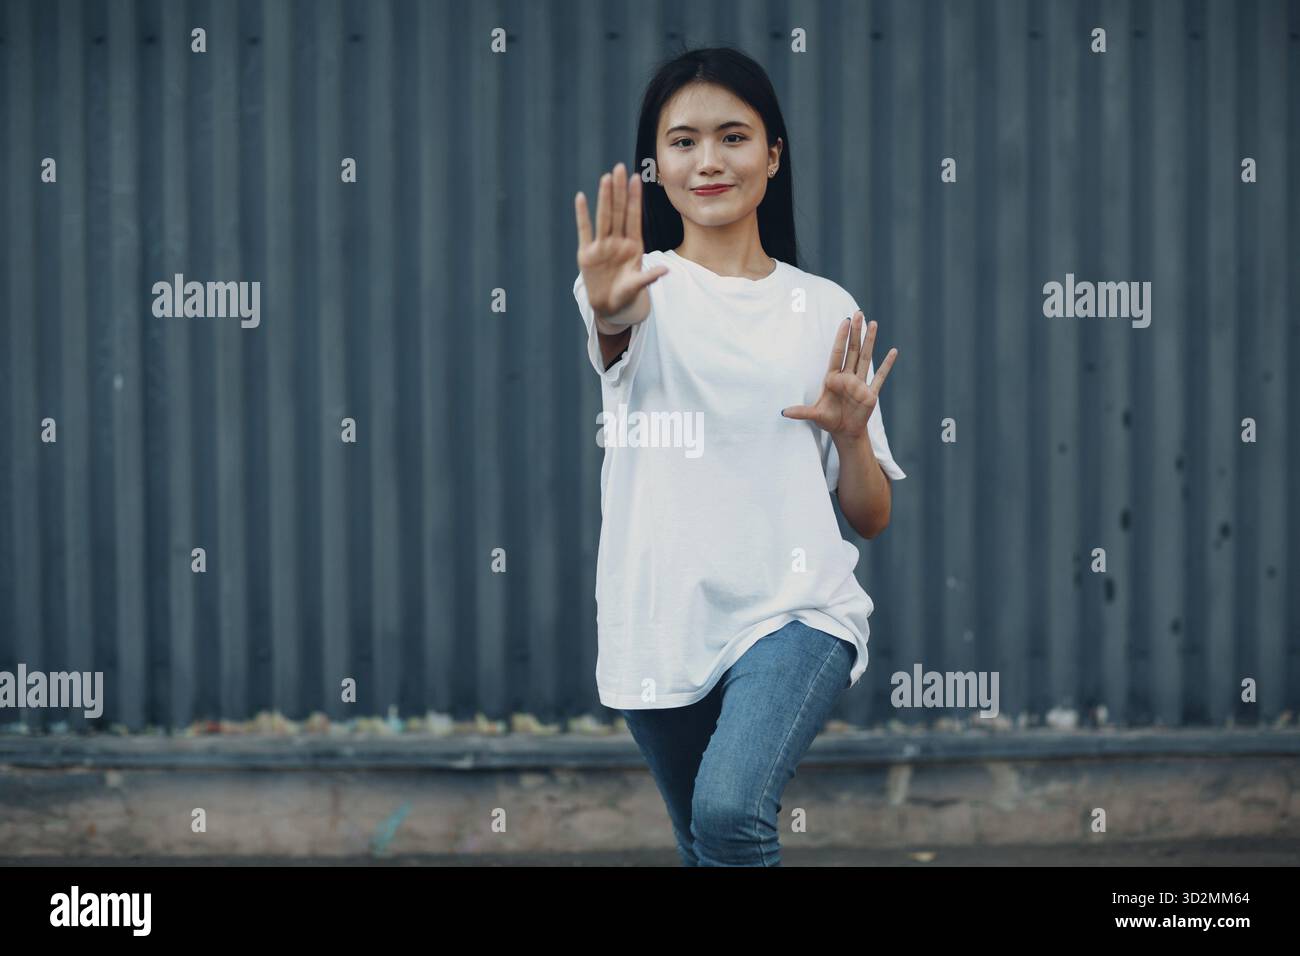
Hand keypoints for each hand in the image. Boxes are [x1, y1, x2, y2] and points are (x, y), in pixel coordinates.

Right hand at [574, 162, 667, 320]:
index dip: (634, 198)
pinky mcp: (587, 254)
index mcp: (633, 246)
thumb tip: (664, 270)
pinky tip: (581, 197)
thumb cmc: (628, 295)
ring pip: (603, 217)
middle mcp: (617, 242)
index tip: (637, 179)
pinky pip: (584, 230)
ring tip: (606, 177)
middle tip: (620, 167)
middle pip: (618, 211)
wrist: (610, 307)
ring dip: (604, 198)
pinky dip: (582, 215)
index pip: (633, 217)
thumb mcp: (638, 286)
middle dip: (619, 190)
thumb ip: (649, 277)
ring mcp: (602, 246)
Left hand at [781, 312, 897, 443]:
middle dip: (856, 332)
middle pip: (852, 350)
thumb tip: (783, 412)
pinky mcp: (871, 394)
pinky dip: (887, 365)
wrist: (844, 432)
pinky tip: (893, 351)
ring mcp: (860, 384)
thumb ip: (801, 412)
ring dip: (870, 341)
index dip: (841, 338)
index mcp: (833, 379)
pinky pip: (880, 377)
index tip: (844, 322)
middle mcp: (847, 377)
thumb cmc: (829, 420)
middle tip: (858, 313)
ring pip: (866, 358)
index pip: (837, 354)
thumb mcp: (815, 416)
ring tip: (873, 324)